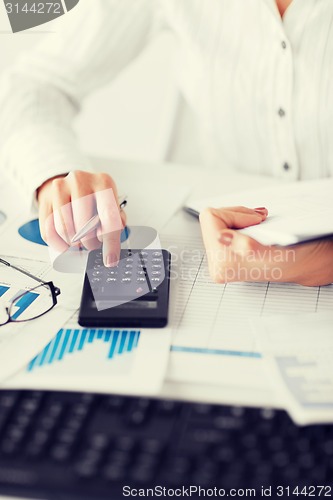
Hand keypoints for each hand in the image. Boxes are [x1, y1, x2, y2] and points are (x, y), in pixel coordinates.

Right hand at [37, 170, 125, 266]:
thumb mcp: (110, 205)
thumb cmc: (93, 199)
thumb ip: (115, 223)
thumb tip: (111, 246)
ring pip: (65, 230)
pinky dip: (59, 244)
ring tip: (80, 240)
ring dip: (74, 243)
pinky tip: (66, 242)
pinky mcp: (45, 199)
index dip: (110, 242)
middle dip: (90, 243)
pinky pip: (48, 232)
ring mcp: (60, 188)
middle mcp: (80, 181)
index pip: (108, 217)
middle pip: (84, 226)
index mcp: (103, 182)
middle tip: (93, 244)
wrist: (69, 185)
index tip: (110, 259)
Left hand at [199, 206, 332, 285]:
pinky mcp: (222, 257)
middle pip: (212, 219)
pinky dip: (240, 223)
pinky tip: (254, 230)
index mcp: (223, 263)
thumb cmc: (293, 257)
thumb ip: (248, 246)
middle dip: (238, 215)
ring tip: (259, 226)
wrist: (303, 263)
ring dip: (240, 219)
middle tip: (259, 221)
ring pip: (217, 221)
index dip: (237, 213)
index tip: (256, 221)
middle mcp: (217, 266)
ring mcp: (218, 262)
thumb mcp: (276, 250)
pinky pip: (222, 227)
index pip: (212, 217)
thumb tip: (222, 237)